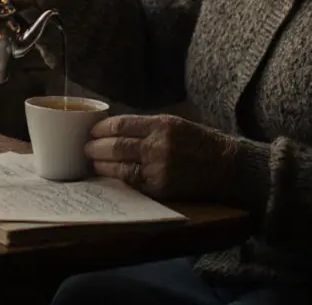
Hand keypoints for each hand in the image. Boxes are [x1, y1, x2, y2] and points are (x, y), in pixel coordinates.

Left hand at [84, 114, 237, 200]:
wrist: (226, 165)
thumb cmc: (198, 141)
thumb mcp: (175, 123)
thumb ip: (146, 126)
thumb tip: (113, 130)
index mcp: (162, 124)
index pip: (122, 125)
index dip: (101, 129)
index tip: (92, 131)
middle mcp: (159, 146)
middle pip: (116, 146)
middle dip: (95, 148)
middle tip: (85, 148)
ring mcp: (159, 169)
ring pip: (120, 167)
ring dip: (101, 165)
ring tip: (92, 162)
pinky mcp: (161, 188)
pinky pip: (131, 183)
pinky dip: (117, 179)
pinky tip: (108, 176)